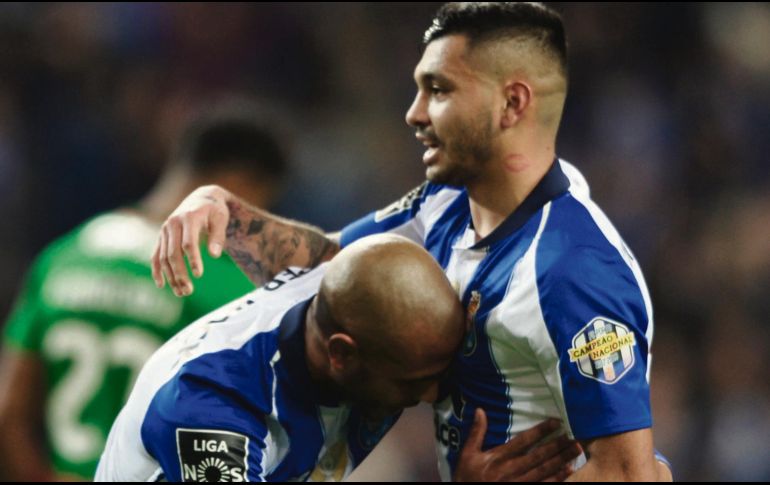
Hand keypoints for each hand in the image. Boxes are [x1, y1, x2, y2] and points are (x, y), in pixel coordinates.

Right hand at [151, 185, 230, 295]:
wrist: (202, 198)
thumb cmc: (214, 210)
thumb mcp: (221, 219)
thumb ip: (218, 236)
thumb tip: (214, 256)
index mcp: (188, 218)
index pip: (188, 243)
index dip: (192, 260)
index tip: (199, 275)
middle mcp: (172, 224)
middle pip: (173, 253)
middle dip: (180, 274)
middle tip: (188, 291)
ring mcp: (164, 230)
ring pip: (164, 257)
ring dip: (171, 276)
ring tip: (182, 293)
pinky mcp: (161, 236)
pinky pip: (156, 255)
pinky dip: (156, 270)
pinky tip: (161, 285)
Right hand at [453, 409, 581, 481]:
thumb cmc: (466, 478)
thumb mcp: (466, 455)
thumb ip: (476, 433)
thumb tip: (480, 410)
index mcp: (499, 457)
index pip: (524, 441)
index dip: (541, 431)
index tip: (556, 422)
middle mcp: (511, 470)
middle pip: (539, 456)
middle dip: (557, 445)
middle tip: (574, 436)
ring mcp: (518, 484)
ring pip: (544, 470)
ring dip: (561, 460)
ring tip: (576, 450)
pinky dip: (557, 478)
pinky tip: (569, 471)